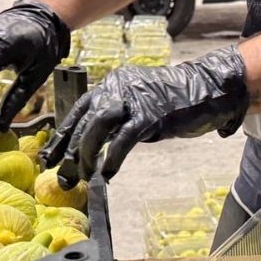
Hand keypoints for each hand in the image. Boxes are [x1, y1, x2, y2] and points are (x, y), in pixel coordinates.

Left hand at [40, 46, 249, 184]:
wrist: (209, 88)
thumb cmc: (176, 101)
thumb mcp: (140, 106)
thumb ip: (119, 120)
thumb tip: (98, 146)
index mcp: (113, 84)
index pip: (79, 110)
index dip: (63, 135)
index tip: (50, 156)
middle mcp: (118, 87)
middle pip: (84, 120)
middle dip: (69, 151)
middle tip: (62, 176)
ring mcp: (134, 99)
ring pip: (98, 126)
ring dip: (87, 153)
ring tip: (84, 176)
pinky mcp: (150, 114)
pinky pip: (124, 139)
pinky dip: (112, 158)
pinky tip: (107, 174)